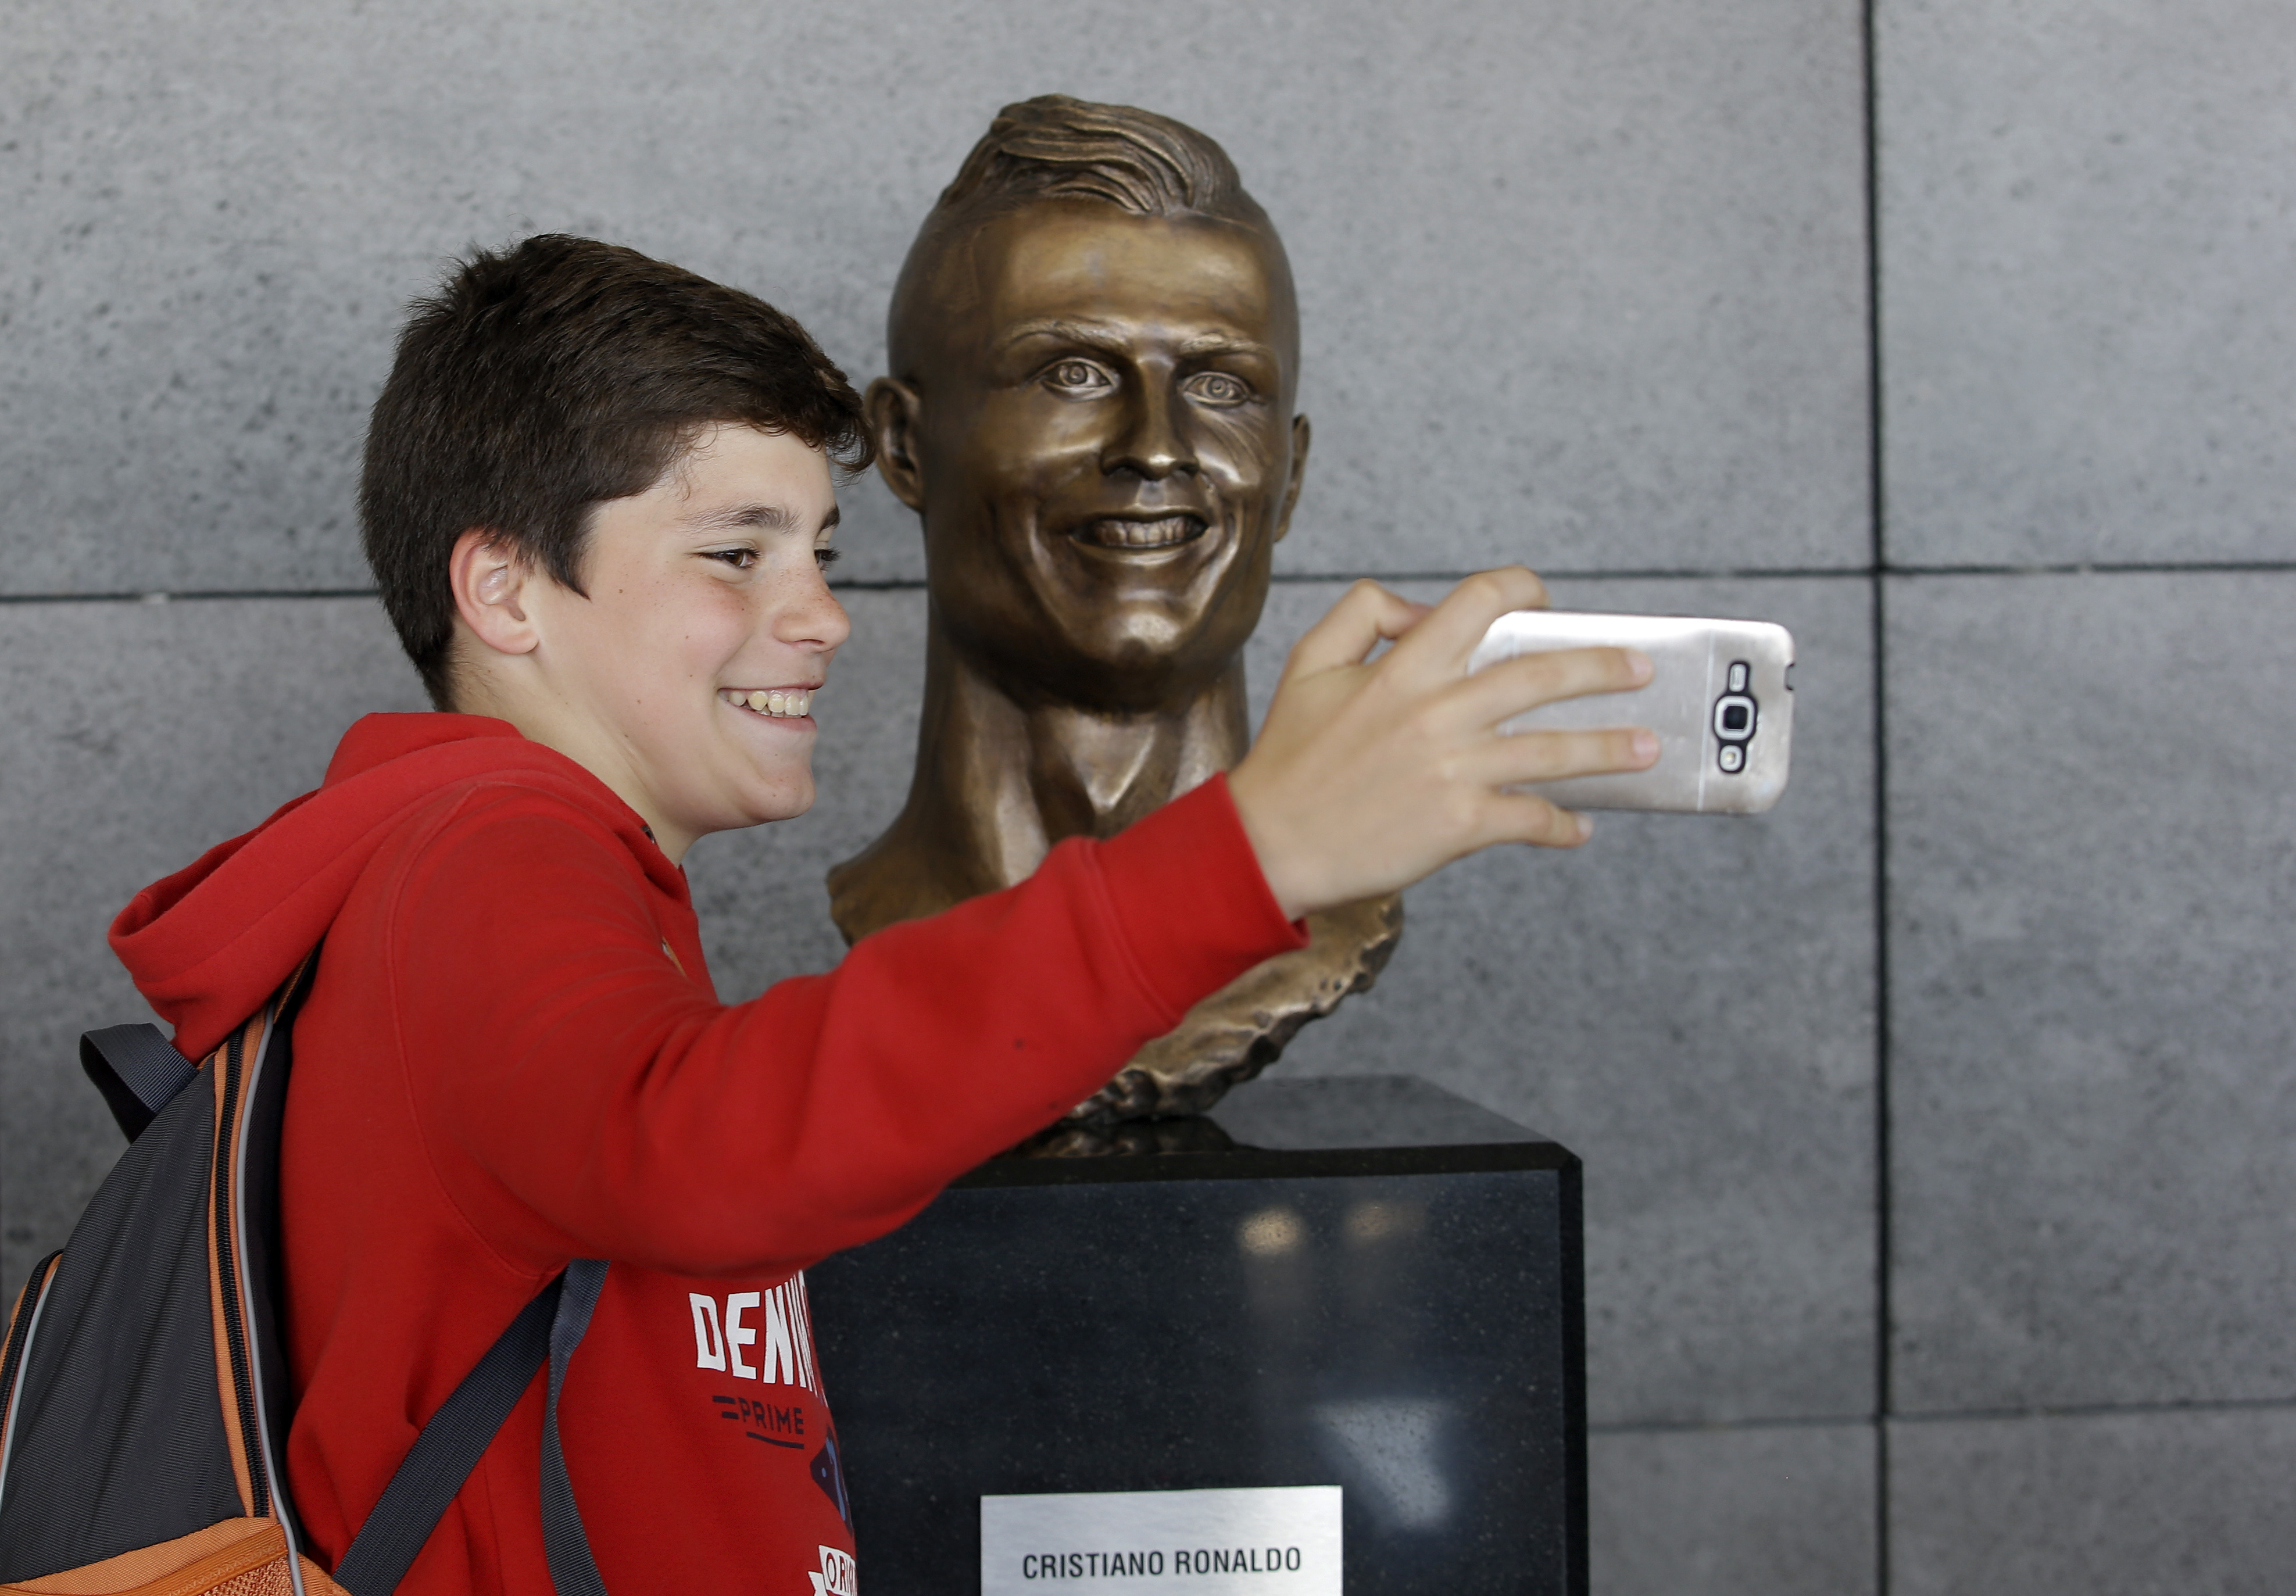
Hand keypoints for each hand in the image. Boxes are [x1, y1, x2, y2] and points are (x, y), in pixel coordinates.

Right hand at [1226, 568, 1657, 920]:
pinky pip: (1529, 818)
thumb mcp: (1309, 663)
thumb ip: (1362, 615)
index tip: (1543, 599)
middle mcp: (1435, 712)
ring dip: (1608, 748)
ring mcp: (1452, 770)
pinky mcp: (1458, 824)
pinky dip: (1560, 824)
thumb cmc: (1288, 758)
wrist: (1267, 845)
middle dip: (1601, 667)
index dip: (1520, 589)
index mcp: (1402, 667)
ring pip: (1551, 750)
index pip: (1477, 602)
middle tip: (1639, 668)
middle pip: (1539, 674)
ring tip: (1647, 747)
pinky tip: (1579, 827)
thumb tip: (1420, 608)